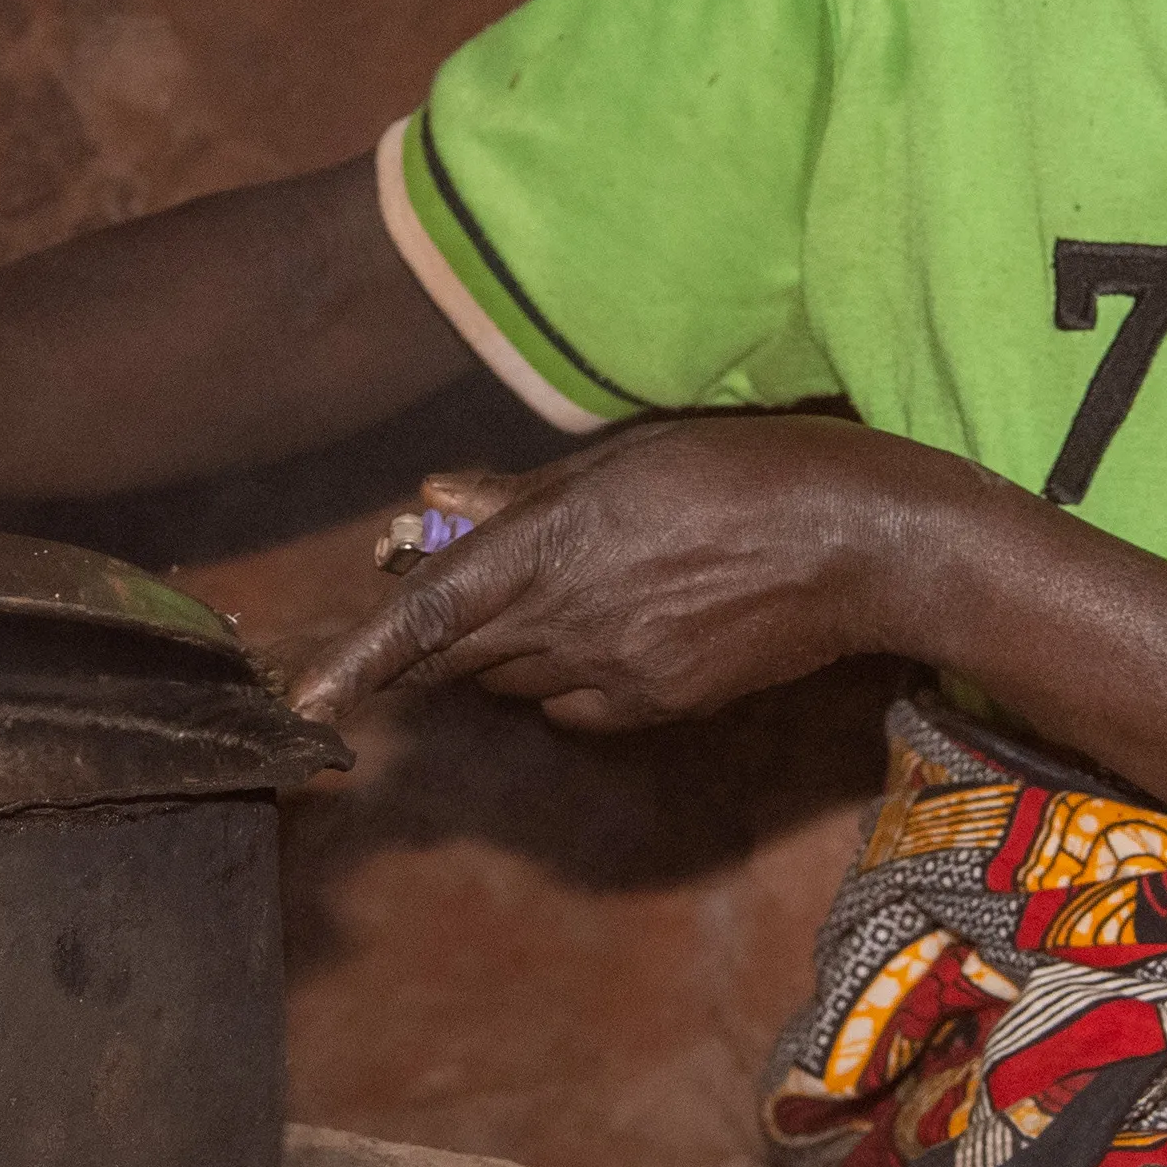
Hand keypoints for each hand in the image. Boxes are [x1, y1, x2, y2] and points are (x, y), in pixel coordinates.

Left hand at [288, 417, 975, 731]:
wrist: (861, 544)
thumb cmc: (747, 470)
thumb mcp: (627, 456)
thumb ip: (525, 494)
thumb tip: (441, 501)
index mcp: (556, 544)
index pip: (428, 614)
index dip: (357, 659)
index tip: (305, 699)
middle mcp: (573, 620)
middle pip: (460, 655)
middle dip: (441, 634)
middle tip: (466, 589)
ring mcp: (615, 673)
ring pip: (514, 684)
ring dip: (504, 653)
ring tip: (564, 596)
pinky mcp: (658, 708)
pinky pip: (573, 709)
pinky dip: (560, 682)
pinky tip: (610, 637)